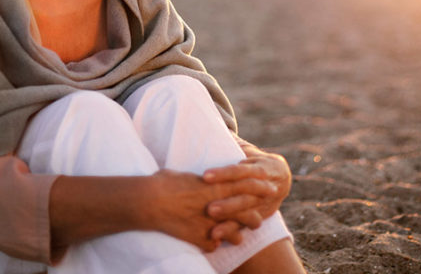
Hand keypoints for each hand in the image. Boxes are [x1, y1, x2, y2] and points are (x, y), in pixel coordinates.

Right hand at [143, 168, 276, 251]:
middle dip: (254, 217)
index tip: (270, 187)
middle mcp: (217, 205)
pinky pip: (212, 245)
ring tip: (239, 239)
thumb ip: (198, 180)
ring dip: (237, 236)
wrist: (150, 202)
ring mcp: (210, 224)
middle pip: (246, 212)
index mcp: (216, 185)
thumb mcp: (185, 175)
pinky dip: (211, 245)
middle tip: (259, 219)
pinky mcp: (200, 239)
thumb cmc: (164, 182)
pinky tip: (210, 245)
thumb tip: (199, 179)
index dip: (260, 186)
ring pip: (233, 234)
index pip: (247, 185)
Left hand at [202, 142, 291, 242]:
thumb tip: (217, 130)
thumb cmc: (256, 161)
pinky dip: (231, 231)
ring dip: (230, 219)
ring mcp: (264, 203)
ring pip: (247, 212)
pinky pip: (245, 225)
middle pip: (245, 195)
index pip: (241, 171)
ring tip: (212, 227)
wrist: (282, 179)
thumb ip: (234, 145)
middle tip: (208, 208)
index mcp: (262, 168)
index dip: (224, 173)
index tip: (205, 176)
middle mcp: (266, 186)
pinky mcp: (260, 216)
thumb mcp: (249, 151)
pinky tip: (216, 236)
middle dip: (228, 203)